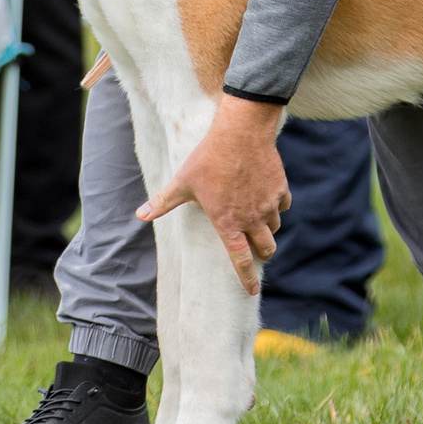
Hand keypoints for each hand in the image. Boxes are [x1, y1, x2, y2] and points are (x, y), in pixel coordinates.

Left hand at [138, 94, 290, 293]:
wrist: (240, 133)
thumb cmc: (208, 158)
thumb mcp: (183, 182)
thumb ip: (162, 202)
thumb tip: (139, 215)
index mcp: (227, 223)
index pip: (240, 260)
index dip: (247, 278)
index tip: (252, 290)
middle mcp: (251, 218)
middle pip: (266, 249)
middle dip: (262, 254)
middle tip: (257, 252)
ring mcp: (269, 204)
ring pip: (274, 227)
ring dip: (267, 229)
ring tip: (257, 222)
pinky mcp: (280, 189)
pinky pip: (282, 206)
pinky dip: (276, 207)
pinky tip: (266, 198)